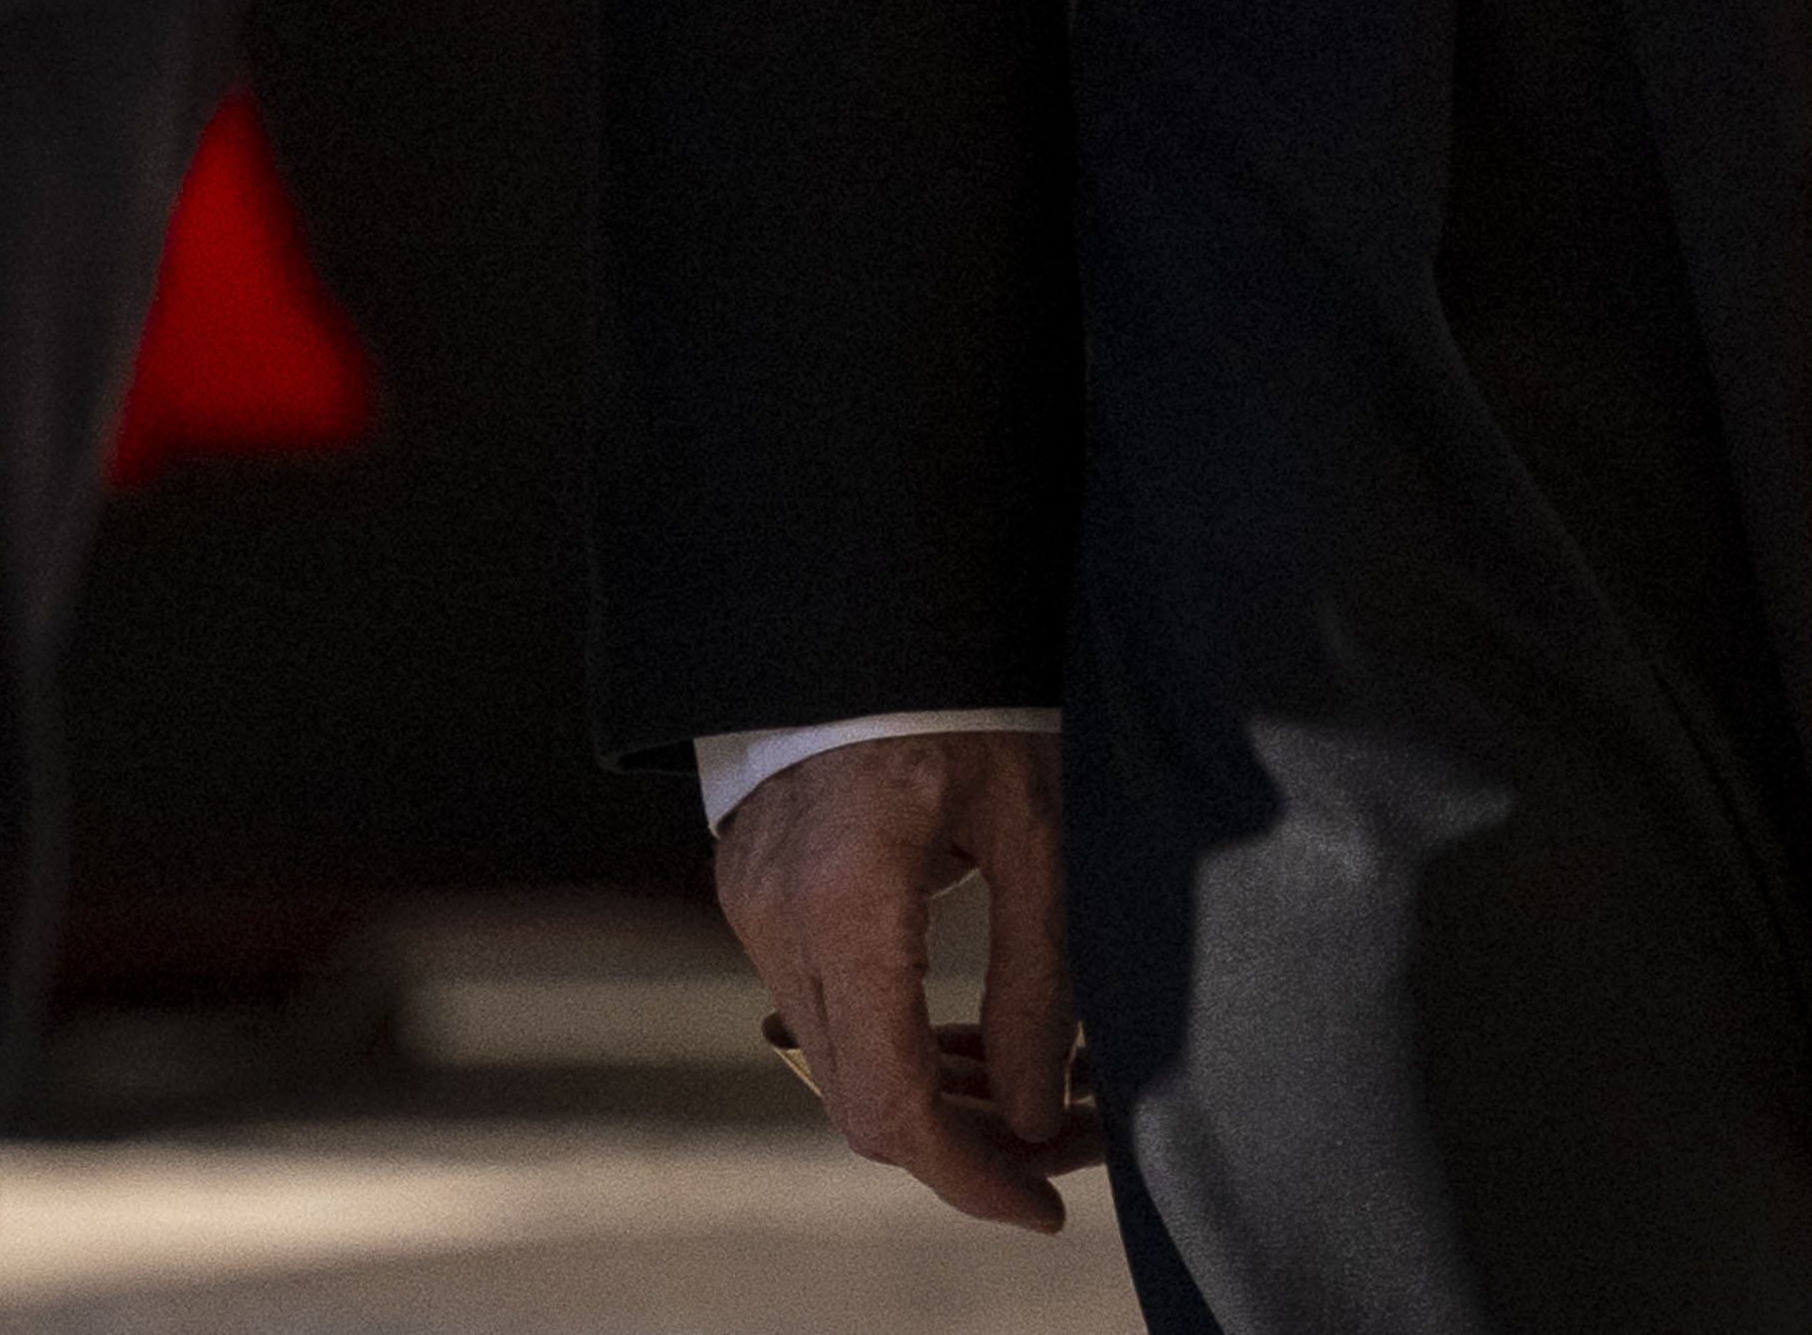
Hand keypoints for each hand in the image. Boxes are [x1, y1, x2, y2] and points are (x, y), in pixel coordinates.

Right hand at [708, 725, 1088, 1233]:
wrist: (870, 607)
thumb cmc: (970, 694)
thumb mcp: (1037, 828)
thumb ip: (1037, 979)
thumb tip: (1036, 1114)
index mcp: (849, 901)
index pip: (890, 1104)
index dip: (966, 1178)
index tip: (1039, 1204)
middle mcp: (777, 916)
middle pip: (855, 1100)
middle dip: (962, 1145)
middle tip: (1061, 1145)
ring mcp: (750, 905)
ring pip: (833, 1061)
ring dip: (925, 1094)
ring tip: (1028, 1089)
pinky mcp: (750, 892)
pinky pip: (816, 1006)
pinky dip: (887, 1038)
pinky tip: (960, 1034)